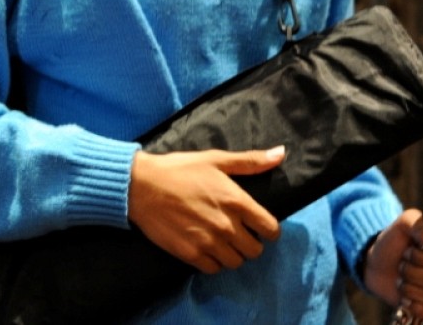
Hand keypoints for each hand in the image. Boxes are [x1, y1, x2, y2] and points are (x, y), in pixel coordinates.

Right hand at [127, 146, 283, 273]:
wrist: (141, 185)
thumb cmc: (179, 169)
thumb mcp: (215, 159)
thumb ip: (250, 161)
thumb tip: (281, 154)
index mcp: (236, 201)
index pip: (271, 229)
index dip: (268, 229)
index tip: (258, 225)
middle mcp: (227, 226)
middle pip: (255, 250)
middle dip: (250, 242)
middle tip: (237, 233)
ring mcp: (208, 242)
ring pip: (235, 263)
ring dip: (232, 254)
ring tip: (221, 241)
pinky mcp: (190, 254)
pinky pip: (213, 269)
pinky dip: (213, 261)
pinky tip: (205, 247)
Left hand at [363, 208, 422, 321]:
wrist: (377, 264)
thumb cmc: (393, 241)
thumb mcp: (402, 224)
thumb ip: (419, 225)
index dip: (421, 257)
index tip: (408, 250)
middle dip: (410, 272)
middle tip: (401, 264)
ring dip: (409, 288)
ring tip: (402, 278)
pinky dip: (414, 306)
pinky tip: (405, 297)